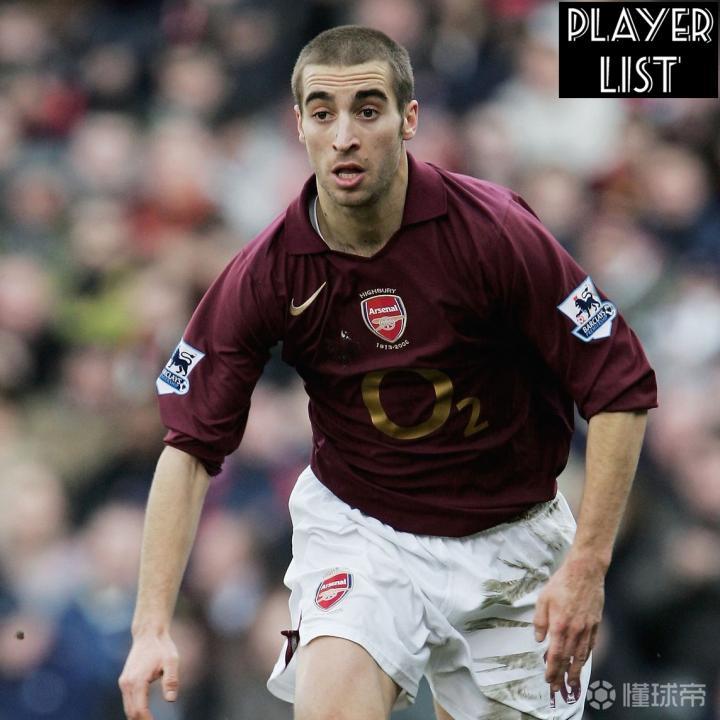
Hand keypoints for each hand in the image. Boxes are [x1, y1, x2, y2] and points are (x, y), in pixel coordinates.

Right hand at [118, 632, 179, 719]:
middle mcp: (126, 683)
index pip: (139, 710)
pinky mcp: (125, 681)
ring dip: (137, 718)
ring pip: (128, 708)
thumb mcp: (171, 661)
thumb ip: (171, 680)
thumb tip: (171, 700)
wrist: (148, 633)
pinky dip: (134, 710)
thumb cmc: (162, 646)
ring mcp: (124, 682)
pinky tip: (144, 715)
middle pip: (131, 712)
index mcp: (137, 681)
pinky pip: (128, 701)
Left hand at [533, 552, 604, 692]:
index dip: (552, 669)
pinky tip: (582, 662)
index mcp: (560, 626)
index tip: (549, 680)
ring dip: (576, 671)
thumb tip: (540, 640)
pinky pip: (591, 645)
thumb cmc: (561, 583)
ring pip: (582, 656)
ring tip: (572, 683)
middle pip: (569, 660)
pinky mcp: (596, 624)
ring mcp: (587, 628)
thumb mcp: (543, 599)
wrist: (585, 572)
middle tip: (560, 689)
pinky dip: (586, 656)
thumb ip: (540, 621)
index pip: (556, 655)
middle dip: (563, 676)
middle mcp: (575, 631)